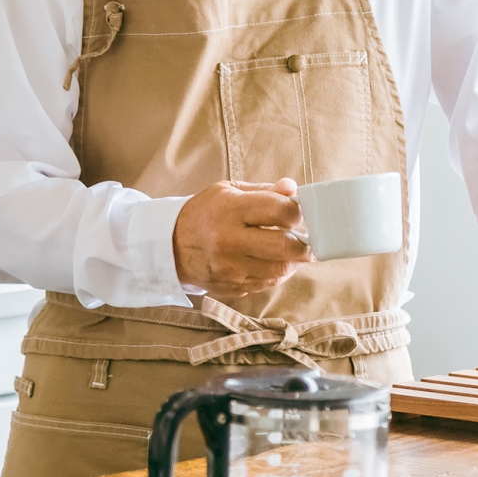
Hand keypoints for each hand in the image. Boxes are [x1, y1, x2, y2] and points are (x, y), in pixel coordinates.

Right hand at [172, 178, 310, 298]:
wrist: (171, 245)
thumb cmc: (205, 213)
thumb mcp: (229, 191)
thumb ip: (265, 190)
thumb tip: (293, 189)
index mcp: (230, 209)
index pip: (280, 212)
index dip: (298, 212)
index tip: (298, 213)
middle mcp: (229, 240)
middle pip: (285, 247)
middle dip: (304, 244)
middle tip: (306, 239)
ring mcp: (230, 268)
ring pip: (279, 270)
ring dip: (292, 261)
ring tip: (290, 251)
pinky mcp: (231, 287)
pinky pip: (267, 284)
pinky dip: (276, 274)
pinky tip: (271, 262)